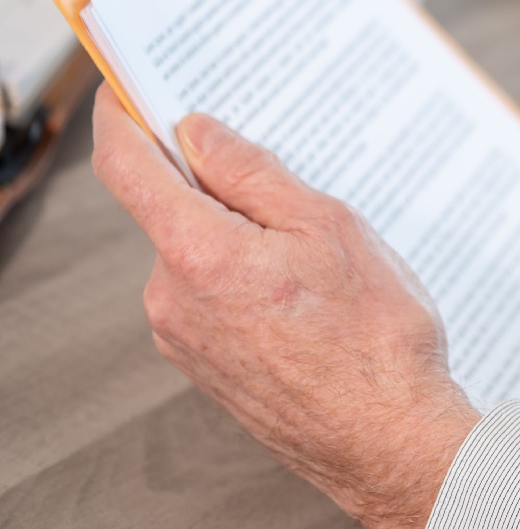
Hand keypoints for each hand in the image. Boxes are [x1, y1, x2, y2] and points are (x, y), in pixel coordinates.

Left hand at [90, 84, 480, 528]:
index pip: (126, 167)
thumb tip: (201, 133)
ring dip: (243, 235)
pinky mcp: (207, 366)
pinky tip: (309, 291)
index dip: (121, 117)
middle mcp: (173, 299)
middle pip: (171, 209)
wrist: (389, 439)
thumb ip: (253, 174)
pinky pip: (213, 296)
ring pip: (199, 254)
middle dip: (218, 182)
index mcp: (199, 255)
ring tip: (319, 251)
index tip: (125, 89)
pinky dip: (249, 276)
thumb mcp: (328, 227)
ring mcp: (185, 338)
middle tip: (288, 176)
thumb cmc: (373, 340)